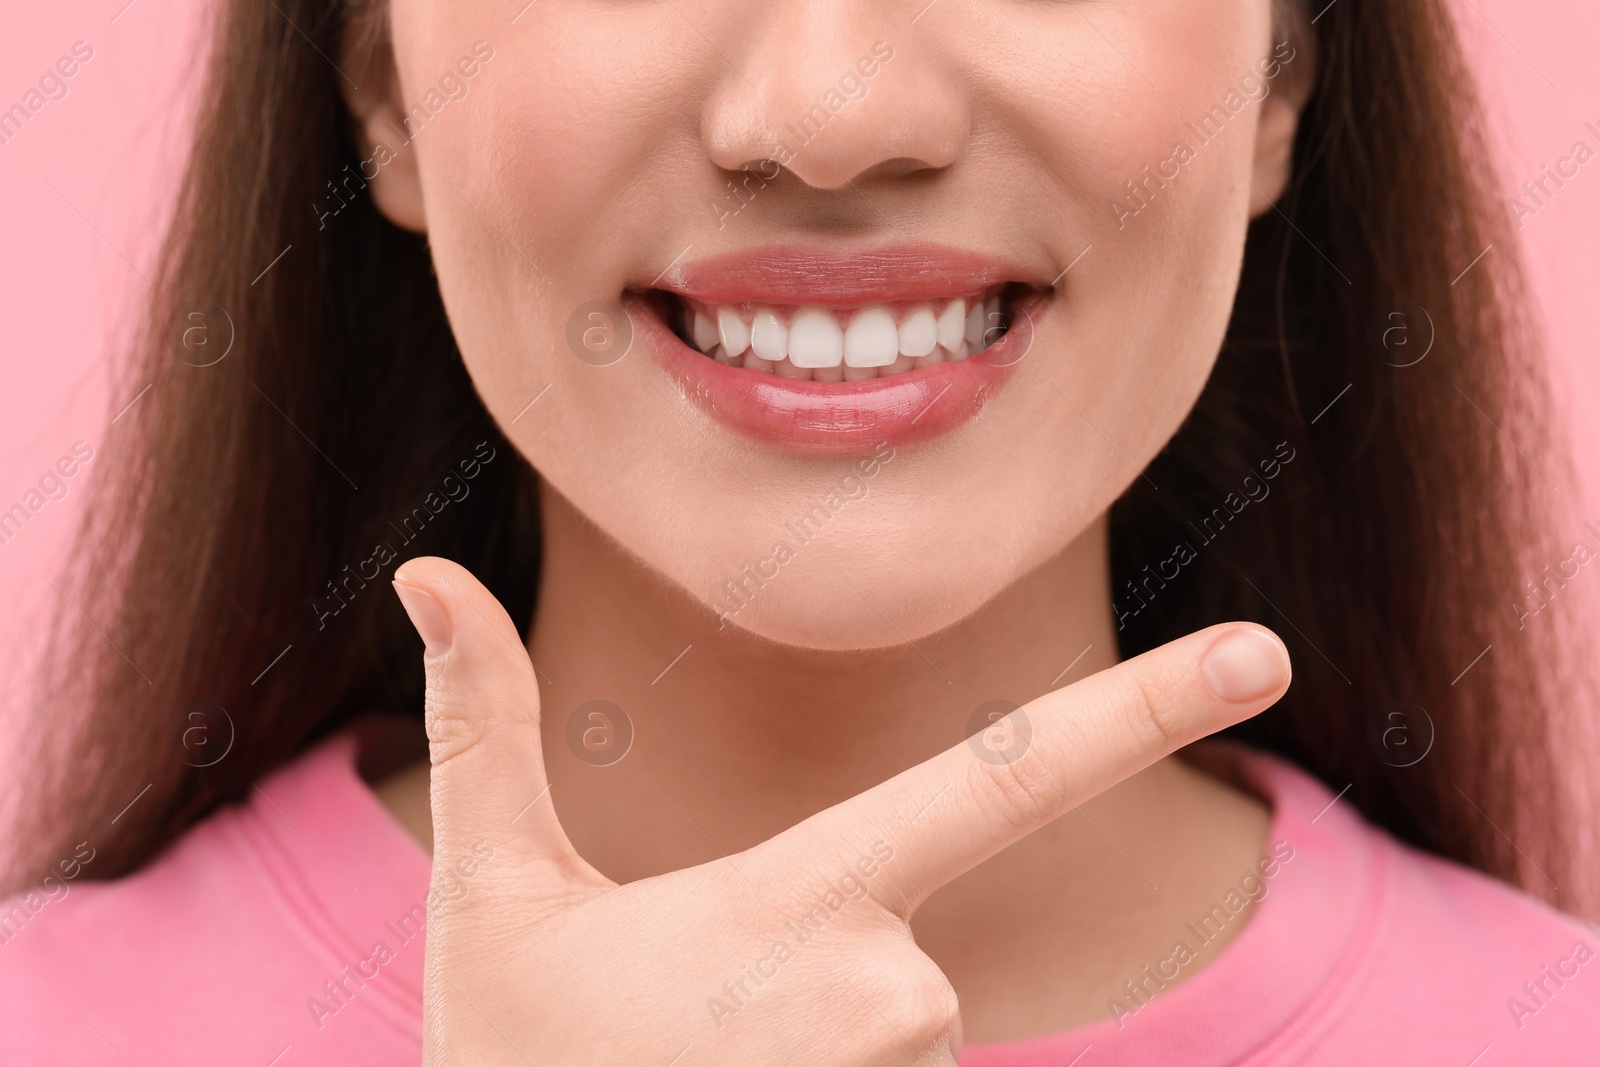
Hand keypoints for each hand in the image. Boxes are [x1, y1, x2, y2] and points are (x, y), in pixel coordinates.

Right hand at [391, 557, 1290, 1065]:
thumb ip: (484, 727)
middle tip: (680, 1032)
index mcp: (806, 903)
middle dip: (808, 960)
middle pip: (900, 929)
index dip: (1142, 709)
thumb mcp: (492, 899)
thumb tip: (425, 579)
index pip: (1001, 779)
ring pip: (899, 1018)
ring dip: (810, 1038)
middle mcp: (890, 997)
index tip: (1267, 656)